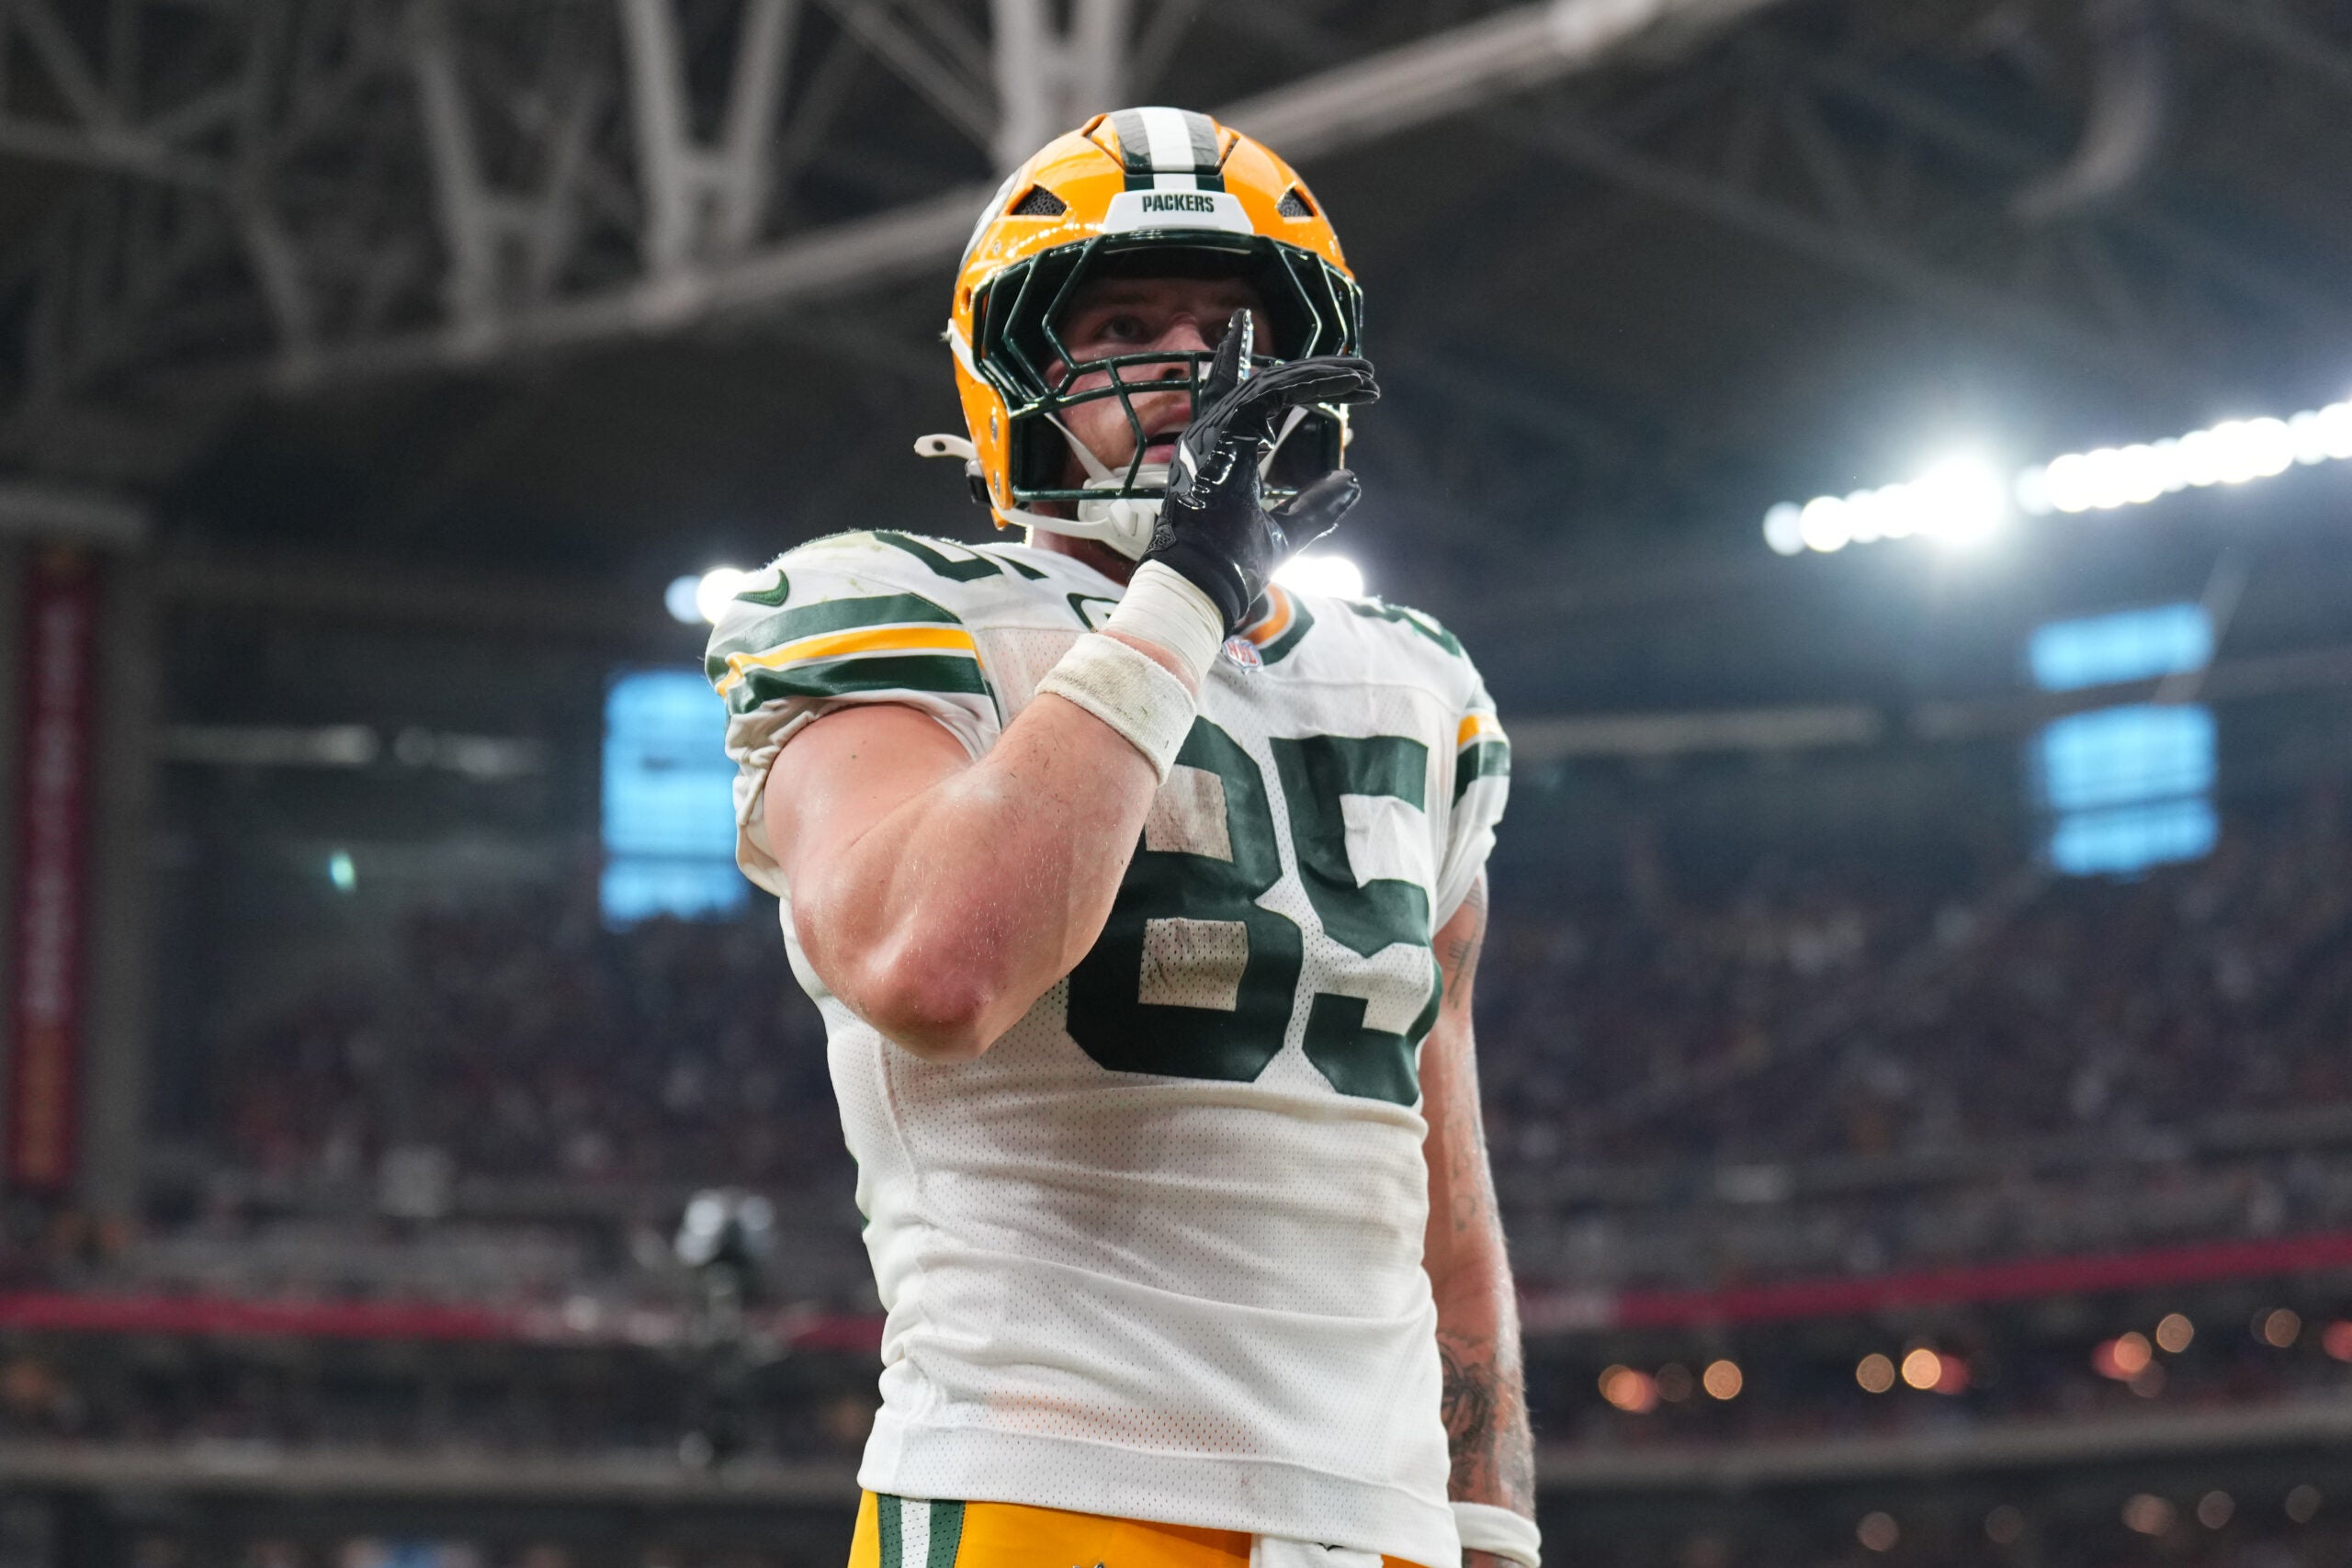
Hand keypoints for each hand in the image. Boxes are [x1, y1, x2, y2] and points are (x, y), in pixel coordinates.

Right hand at [1147, 309, 1378, 633]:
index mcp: (1219, 452)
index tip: (1245, 322)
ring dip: (1322, 377)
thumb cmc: (1230, 567)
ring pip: (1271, 384)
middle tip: (1363, 373)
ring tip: (1365, 379)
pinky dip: (1303, 385)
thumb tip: (1351, 480)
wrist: (1203, 588)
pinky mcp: (1220, 438)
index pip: (1231, 393)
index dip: (1237, 358)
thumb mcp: (1286, 534)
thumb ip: (1316, 507)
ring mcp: (1211, 434)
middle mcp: (1211, 436)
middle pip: (1264, 385)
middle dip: (1317, 375)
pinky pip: (1265, 396)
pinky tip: (1340, 383)